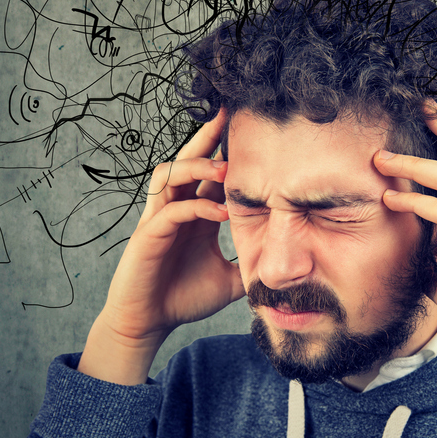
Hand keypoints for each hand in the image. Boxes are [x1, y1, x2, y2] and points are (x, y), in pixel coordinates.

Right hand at [79, 109, 244, 382]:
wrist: (149, 325)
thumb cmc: (185, 298)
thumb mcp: (231, 278)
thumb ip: (254, 263)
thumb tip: (289, 262)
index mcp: (196, 211)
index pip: (212, 171)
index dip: (228, 150)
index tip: (252, 128)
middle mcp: (176, 207)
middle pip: (187, 159)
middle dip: (207, 135)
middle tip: (227, 112)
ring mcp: (159, 219)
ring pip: (170, 174)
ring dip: (197, 166)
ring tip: (226, 169)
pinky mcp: (147, 238)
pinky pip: (170, 211)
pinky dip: (195, 207)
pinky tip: (220, 212)